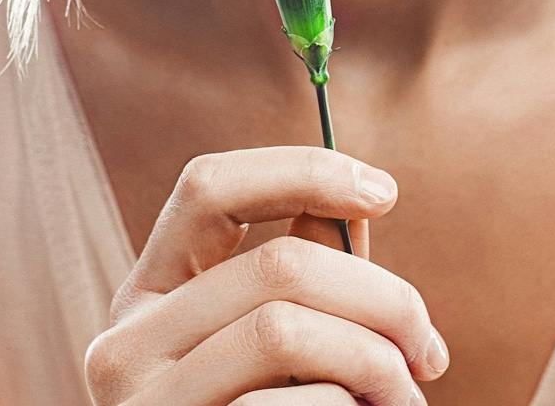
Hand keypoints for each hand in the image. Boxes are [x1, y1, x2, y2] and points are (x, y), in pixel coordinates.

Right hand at [83, 146, 449, 404]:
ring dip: (375, 360)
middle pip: (275, 264)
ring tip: (404, 395)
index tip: (384, 191)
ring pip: (285, 328)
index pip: (208, 187)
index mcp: (151, 291)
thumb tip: (359, 199)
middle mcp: (126, 341)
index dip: (301, 171)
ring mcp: (144, 404)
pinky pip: (293, 405)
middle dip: (381, 297)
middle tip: (428, 347)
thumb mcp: (279, 340)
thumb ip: (305, 270)